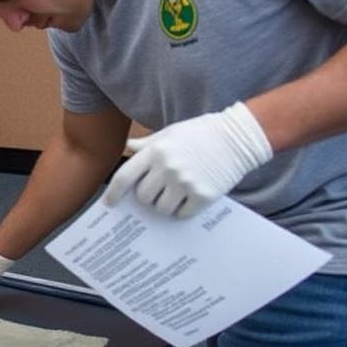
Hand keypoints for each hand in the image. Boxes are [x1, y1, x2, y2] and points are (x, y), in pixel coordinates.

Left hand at [105, 101, 272, 217]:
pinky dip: (182, 211)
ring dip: (164, 206)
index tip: (110, 203)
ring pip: (162, 208)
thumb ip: (147, 144)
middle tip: (158, 191)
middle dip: (147, 197)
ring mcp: (185, 182)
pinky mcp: (203, 195)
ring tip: (175, 194)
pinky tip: (188, 200)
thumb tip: (129, 147)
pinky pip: (182, 213)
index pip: (125, 176)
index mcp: (156, 151)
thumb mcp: (171, 132)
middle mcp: (168, 167)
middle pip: (144, 197)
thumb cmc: (201, 133)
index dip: (114, 192)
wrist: (237, 138)